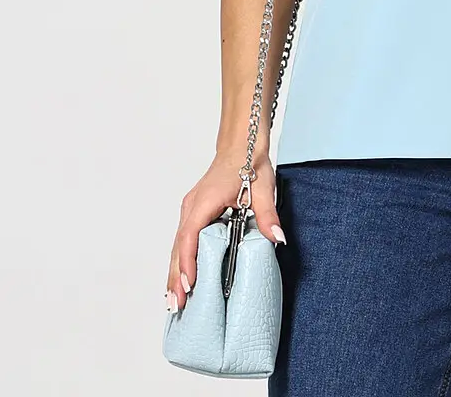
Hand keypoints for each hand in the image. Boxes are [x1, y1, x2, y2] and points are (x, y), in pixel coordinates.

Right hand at [164, 150, 284, 313]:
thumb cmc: (248, 163)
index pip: (190, 236)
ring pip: (177, 246)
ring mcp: (190, 210)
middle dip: (175, 277)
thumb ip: (268, 216)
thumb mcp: (263, 190)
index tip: (189, 284)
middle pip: (178, 246)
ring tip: (173, 301)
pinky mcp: (194, 213)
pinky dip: (180, 261)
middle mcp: (191, 207)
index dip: (188, 261)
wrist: (241, 145)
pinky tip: (180, 279)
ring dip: (174, 272)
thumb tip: (277, 239)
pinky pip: (183, 240)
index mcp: (204, 201)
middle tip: (175, 306)